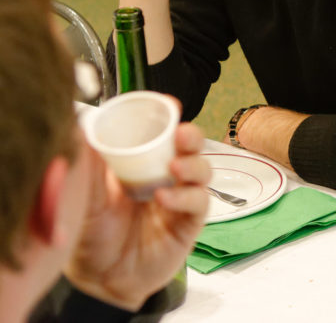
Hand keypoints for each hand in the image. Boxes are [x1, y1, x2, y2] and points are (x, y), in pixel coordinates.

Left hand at [66, 116, 210, 311]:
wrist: (101, 280)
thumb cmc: (92, 237)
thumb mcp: (85, 198)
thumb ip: (88, 167)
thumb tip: (82, 129)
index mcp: (141, 165)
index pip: (162, 134)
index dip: (169, 118)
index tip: (170, 104)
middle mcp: (165, 177)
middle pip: (191, 147)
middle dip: (192, 136)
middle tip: (181, 134)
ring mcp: (180, 198)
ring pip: (203, 170)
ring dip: (193, 164)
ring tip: (174, 167)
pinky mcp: (189, 222)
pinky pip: (199, 201)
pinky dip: (186, 196)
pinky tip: (165, 198)